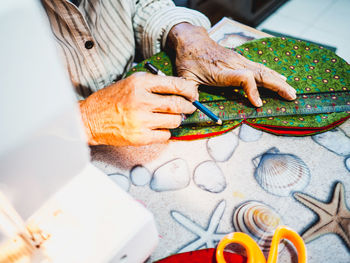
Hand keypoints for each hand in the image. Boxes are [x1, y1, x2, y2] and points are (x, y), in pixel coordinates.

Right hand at [79, 72, 197, 145]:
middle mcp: (141, 101)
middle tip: (190, 107)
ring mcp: (141, 120)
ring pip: (174, 121)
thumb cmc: (111, 100)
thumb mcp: (130, 83)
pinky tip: (159, 127)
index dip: (189, 89)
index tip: (193, 93)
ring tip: (171, 117)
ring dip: (177, 119)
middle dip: (188, 106)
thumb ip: (152, 84)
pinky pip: (165, 135)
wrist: (91, 119)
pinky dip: (166, 131)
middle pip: (177, 104)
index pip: (174, 84)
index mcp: (140, 84)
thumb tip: (178, 89)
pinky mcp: (140, 137)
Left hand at [167, 23, 296, 106]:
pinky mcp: (240, 59)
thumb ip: (189, 92)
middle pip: (259, 73)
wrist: (191, 41)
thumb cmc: (188, 60)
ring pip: (263, 70)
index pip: (242, 78)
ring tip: (291, 91)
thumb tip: (191, 107)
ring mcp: (238, 60)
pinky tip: (281, 78)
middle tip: (291, 96)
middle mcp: (233, 64)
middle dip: (277, 86)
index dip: (252, 91)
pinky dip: (272, 74)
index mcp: (220, 71)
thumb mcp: (185, 77)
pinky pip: (259, 67)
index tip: (259, 104)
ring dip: (278, 81)